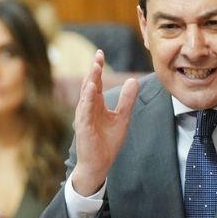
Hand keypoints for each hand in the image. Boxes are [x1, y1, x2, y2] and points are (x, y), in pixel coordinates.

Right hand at [71, 50, 137, 195]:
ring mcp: (84, 116)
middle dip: (94, 70)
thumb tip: (132, 80)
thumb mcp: (122, 118)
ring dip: (90, 80)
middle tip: (98, 55)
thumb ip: (127, 100)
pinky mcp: (83, 126)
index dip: (98, 68)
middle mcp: (88, 107)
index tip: (100, 53)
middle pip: (90, 84)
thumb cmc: (107, 142)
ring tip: (95, 67)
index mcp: (96, 104)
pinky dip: (87, 98)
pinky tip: (91, 88)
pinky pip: (84, 109)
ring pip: (86, 94)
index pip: (97, 82)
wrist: (99, 164)